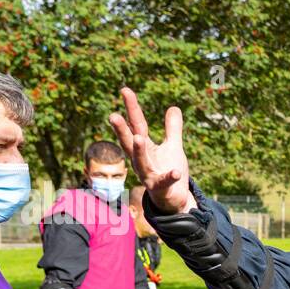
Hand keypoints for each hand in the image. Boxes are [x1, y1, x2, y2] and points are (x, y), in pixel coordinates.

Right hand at [109, 87, 195, 214]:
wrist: (173, 199)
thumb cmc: (168, 170)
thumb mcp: (173, 147)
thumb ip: (173, 129)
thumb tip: (173, 107)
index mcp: (144, 146)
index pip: (136, 124)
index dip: (131, 108)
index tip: (125, 90)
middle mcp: (141, 159)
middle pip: (130, 142)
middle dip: (122, 130)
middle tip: (113, 116)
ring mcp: (148, 174)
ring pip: (141, 162)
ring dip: (139, 150)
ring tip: (138, 137)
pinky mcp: (159, 188)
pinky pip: (164, 182)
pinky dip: (169, 176)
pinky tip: (176, 172)